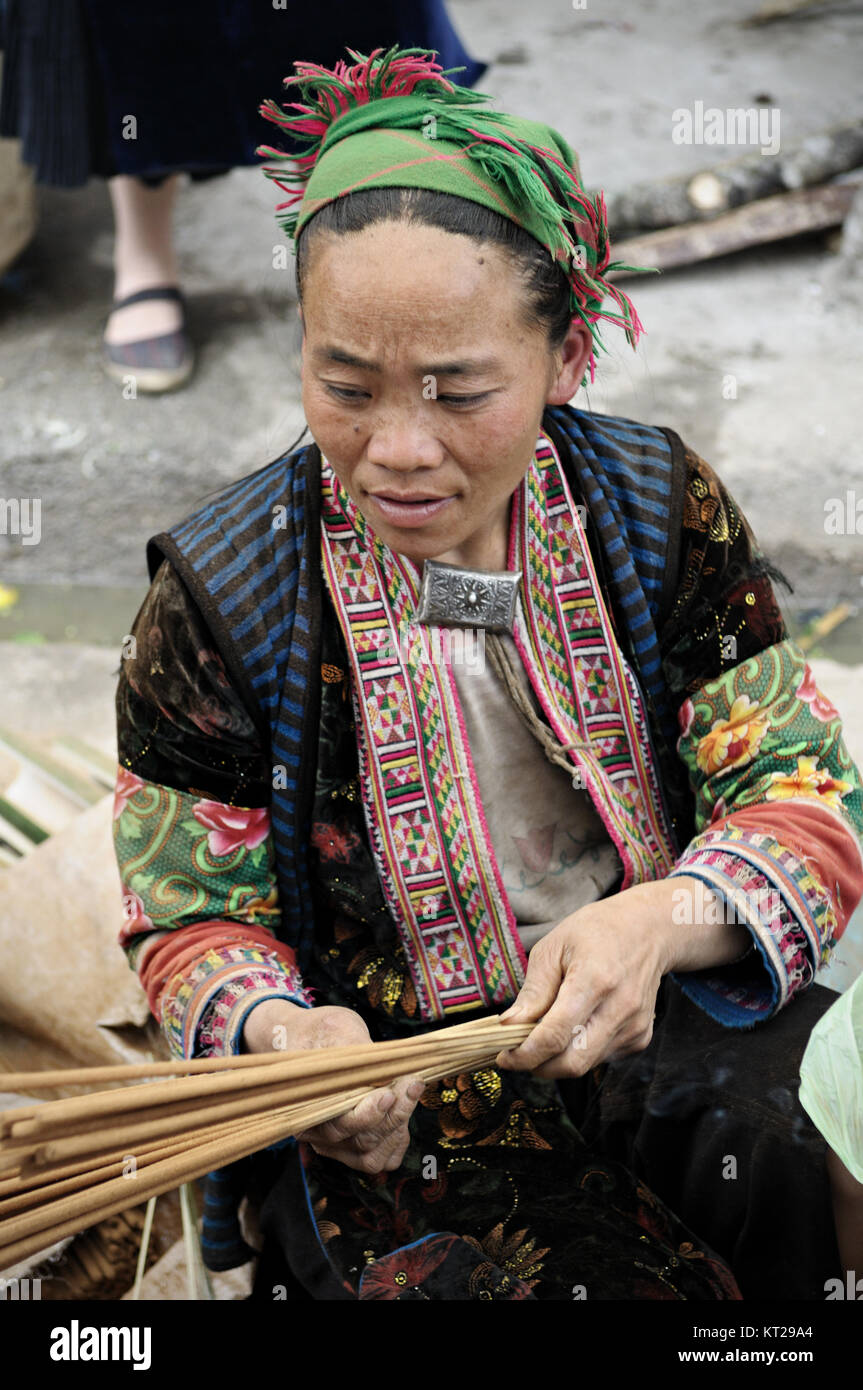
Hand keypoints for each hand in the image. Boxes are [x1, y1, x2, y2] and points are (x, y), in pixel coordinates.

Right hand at [242, 1000, 424, 1173]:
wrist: (318, 1040)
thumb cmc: (324, 1034)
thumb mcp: (338, 1029)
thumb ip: (357, 1050)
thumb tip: (385, 1066)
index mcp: (304, 1107)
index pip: (338, 1125)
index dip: (367, 1114)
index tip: (388, 1093)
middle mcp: (318, 1134)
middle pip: (361, 1140)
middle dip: (394, 1113)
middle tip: (412, 1082)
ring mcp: (337, 1145)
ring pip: (373, 1155)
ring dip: (399, 1125)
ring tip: (411, 1090)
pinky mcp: (355, 1147)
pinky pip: (382, 1159)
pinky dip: (398, 1140)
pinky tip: (404, 1108)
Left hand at [495, 882, 677, 1079]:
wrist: (647, 931)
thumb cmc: (595, 932)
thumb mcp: (553, 947)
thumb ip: (533, 991)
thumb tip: (510, 1026)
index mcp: (594, 980)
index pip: (554, 1035)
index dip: (524, 1054)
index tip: (504, 1056)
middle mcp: (619, 1008)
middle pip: (572, 1063)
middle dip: (538, 1066)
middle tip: (518, 1054)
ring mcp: (634, 1026)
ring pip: (585, 1065)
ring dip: (557, 1059)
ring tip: (545, 1034)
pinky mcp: (640, 1036)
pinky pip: (601, 1057)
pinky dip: (580, 1050)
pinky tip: (576, 1026)